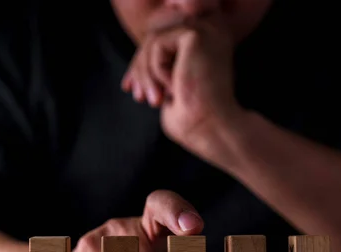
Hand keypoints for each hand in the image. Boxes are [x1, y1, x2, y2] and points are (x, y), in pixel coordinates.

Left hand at [121, 19, 241, 164]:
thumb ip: (161, 76)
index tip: (128, 88)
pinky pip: (158, 44)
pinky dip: (156, 70)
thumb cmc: (196, 123)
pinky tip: (173, 88)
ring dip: (145, 74)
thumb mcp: (171, 95)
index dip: (141, 66)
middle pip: (157, 40)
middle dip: (138, 69)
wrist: (213, 130)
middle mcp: (211, 35)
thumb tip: (136, 69)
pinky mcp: (197, 34)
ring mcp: (206, 31)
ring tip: (155, 101)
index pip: (166, 46)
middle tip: (138, 97)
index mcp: (208, 50)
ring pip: (153, 41)